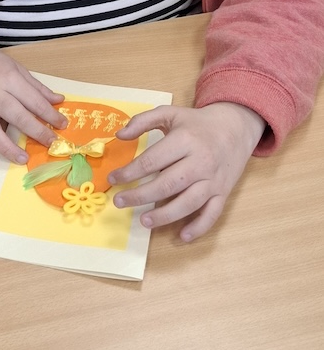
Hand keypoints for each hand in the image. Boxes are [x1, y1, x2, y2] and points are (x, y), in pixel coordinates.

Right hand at [0, 41, 66, 163]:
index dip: (49, 113)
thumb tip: (58, 100)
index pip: (33, 100)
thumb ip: (37, 87)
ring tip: (22, 158)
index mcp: (9, 78)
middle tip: (52, 143)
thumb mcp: (16, 68)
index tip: (62, 125)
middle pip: (16, 115)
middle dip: (36, 130)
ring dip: (6, 145)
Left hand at [108, 102, 265, 241]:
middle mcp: (200, 161)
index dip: (130, 172)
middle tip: (119, 202)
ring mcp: (213, 179)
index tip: (113, 179)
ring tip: (144, 221)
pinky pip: (212, 214)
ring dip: (165, 215)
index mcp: (185, 140)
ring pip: (188, 203)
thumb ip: (143, 121)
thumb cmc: (198, 123)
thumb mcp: (170, 113)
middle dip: (140, 196)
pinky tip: (182, 236)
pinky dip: (199, 227)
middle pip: (167, 184)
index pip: (152, 160)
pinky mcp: (223, 192)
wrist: (236, 127)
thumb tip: (119, 135)